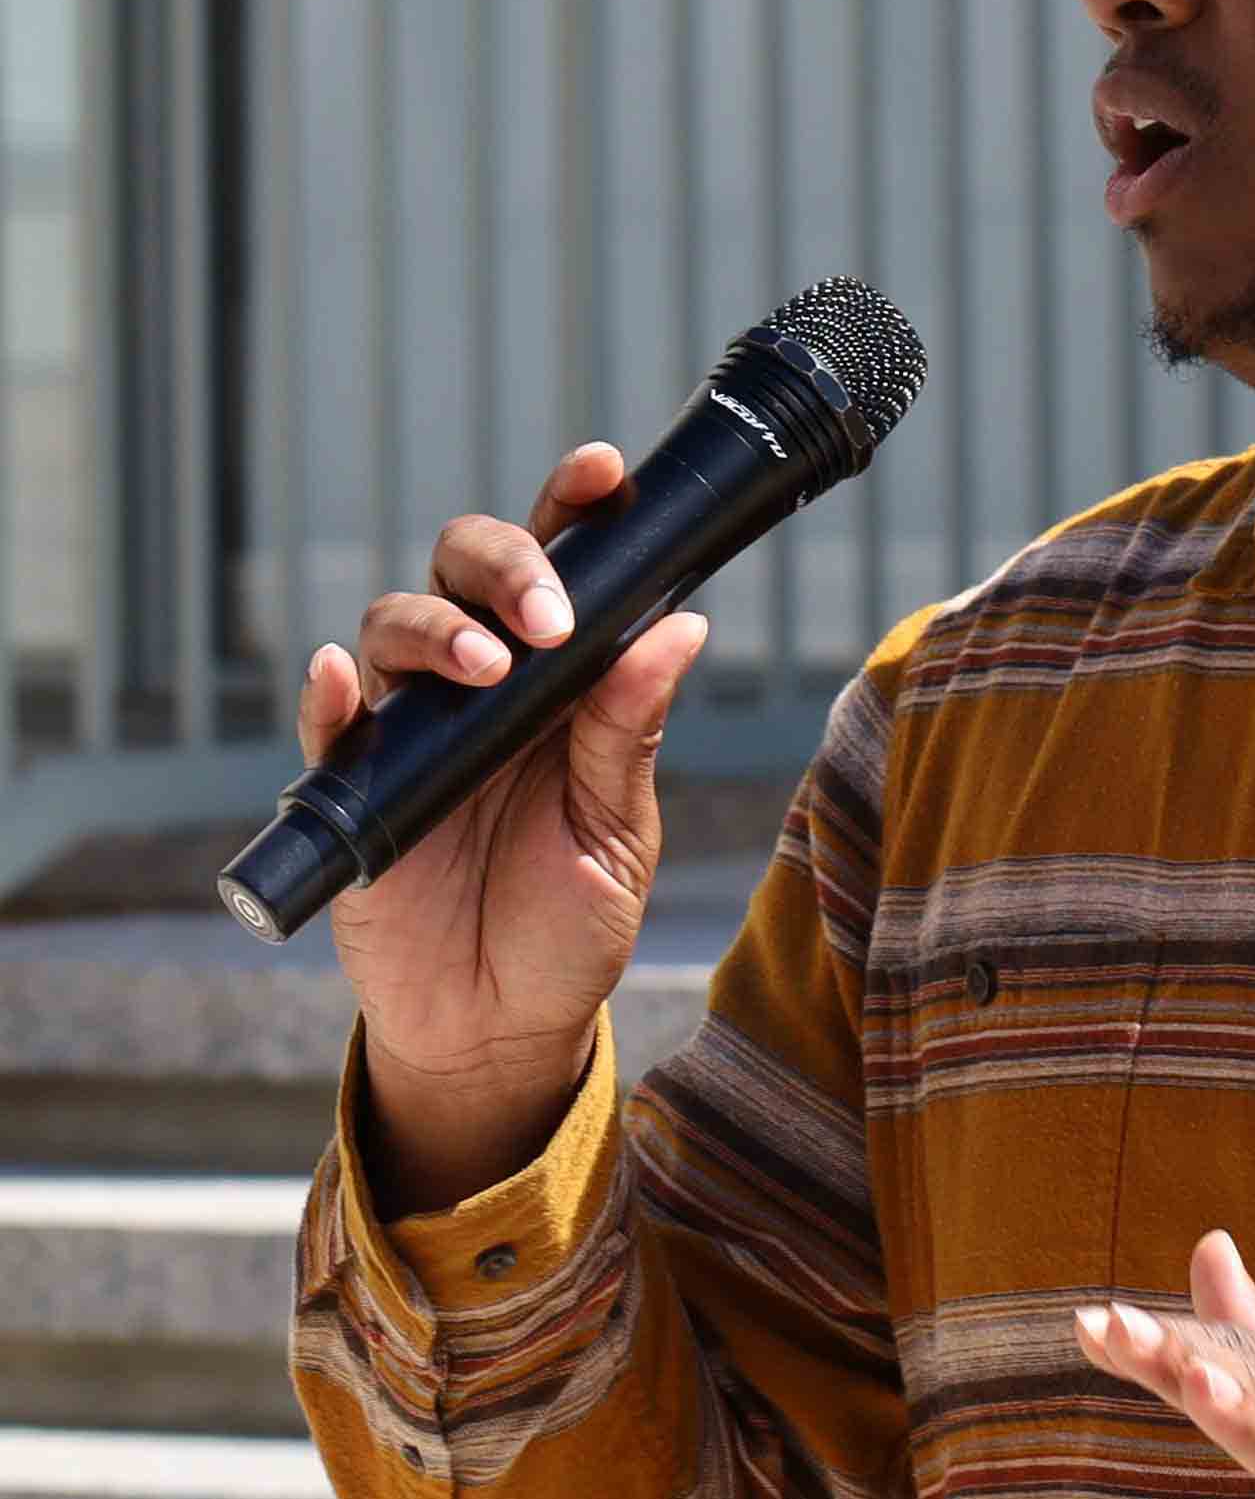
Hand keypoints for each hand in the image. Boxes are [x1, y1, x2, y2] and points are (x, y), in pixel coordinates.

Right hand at [301, 441, 710, 1205]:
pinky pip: (327, 723)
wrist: (499, 1027)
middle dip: (503, 564)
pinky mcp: (349, 788)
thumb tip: (683, 625)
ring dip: (435, 631)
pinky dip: (331, 694)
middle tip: (547, 618)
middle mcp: (482, 683)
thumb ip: (629, 732)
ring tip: (487, 671)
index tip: (602, 470)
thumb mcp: (617, 832)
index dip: (576, 509)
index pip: (564, 570)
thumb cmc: (569, 920)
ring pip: (394, 626)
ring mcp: (411, 728)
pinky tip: (343, 681)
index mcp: (562, 679)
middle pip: (465, 569)